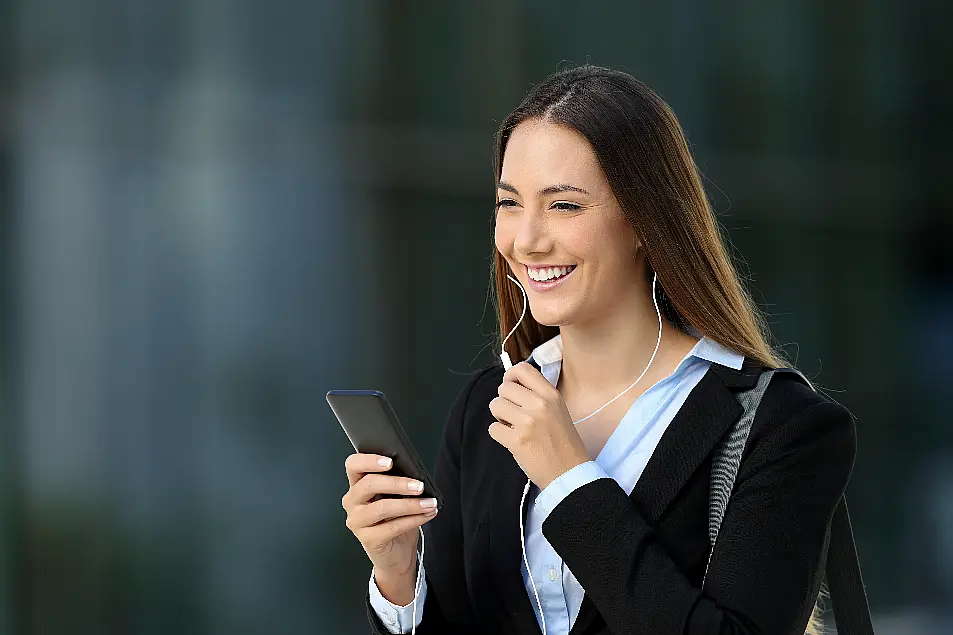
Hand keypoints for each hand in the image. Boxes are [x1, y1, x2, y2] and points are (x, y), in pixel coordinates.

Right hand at [342, 453, 438, 579]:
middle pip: (369, 484)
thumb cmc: (395, 521)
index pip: (353, 465)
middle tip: (419, 485)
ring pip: (382, 507)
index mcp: (357, 485)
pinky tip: (427, 514)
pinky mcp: (368, 539)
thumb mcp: (396, 497)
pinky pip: (393, 526)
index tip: (390, 461)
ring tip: (429, 503)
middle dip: (398, 483)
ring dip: (411, 504)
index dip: (369, 460)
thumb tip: (416, 474)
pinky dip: (414, 519)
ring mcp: (357, 521)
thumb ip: (398, 483)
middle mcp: (353, 502)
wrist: (396, 555)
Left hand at [488, 361, 590, 489]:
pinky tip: (512, 440)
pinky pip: (493, 428)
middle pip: (504, 388)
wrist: (569, 472)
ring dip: (500, 417)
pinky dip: (499, 434)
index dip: (511, 376)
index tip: (512, 387)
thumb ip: (537, 394)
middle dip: (505, 401)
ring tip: (514, 427)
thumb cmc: (563, 442)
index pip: (522, 369)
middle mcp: (539, 404)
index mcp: (551, 395)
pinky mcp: (516, 440)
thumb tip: (510, 383)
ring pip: (495, 406)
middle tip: (515, 415)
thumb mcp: (558, 409)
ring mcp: (527, 422)